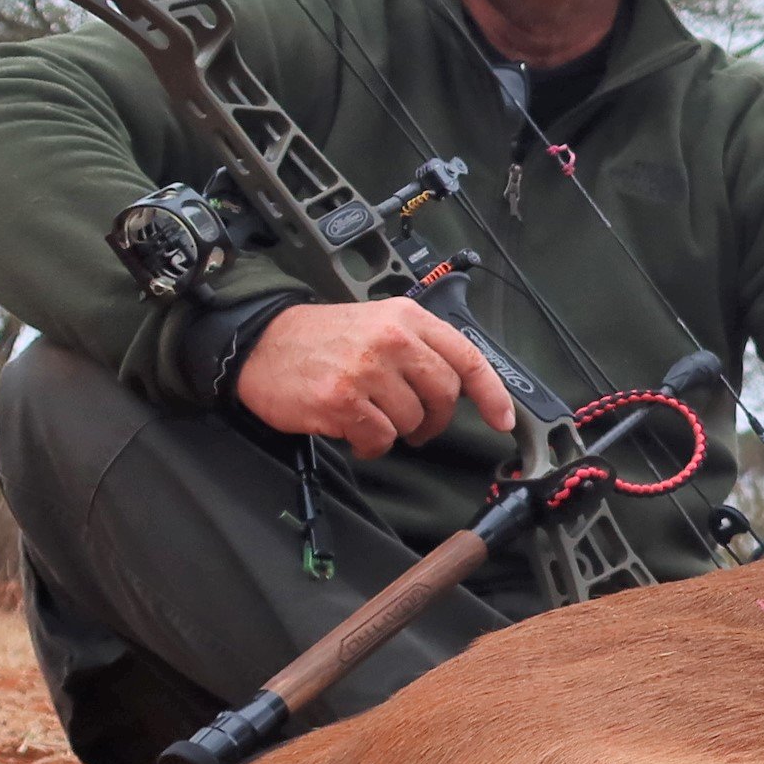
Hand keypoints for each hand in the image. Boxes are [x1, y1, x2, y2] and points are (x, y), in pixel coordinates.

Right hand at [237, 301, 515, 457]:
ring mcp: (367, 370)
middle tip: (417, 425)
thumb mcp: (378, 324)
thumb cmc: (322, 340)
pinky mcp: (342, 400)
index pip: (466, 357)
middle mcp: (391, 340)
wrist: (259, 343)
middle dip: (435, 419)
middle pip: (444, 395)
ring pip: (412, 421)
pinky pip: (379, 440)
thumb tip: (460, 388)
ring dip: (396, 431)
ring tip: (370, 417)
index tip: (504, 420)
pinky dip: (370, 445)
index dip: (491, 394)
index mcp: (407, 318)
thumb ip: (419, 348)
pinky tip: (353, 431)